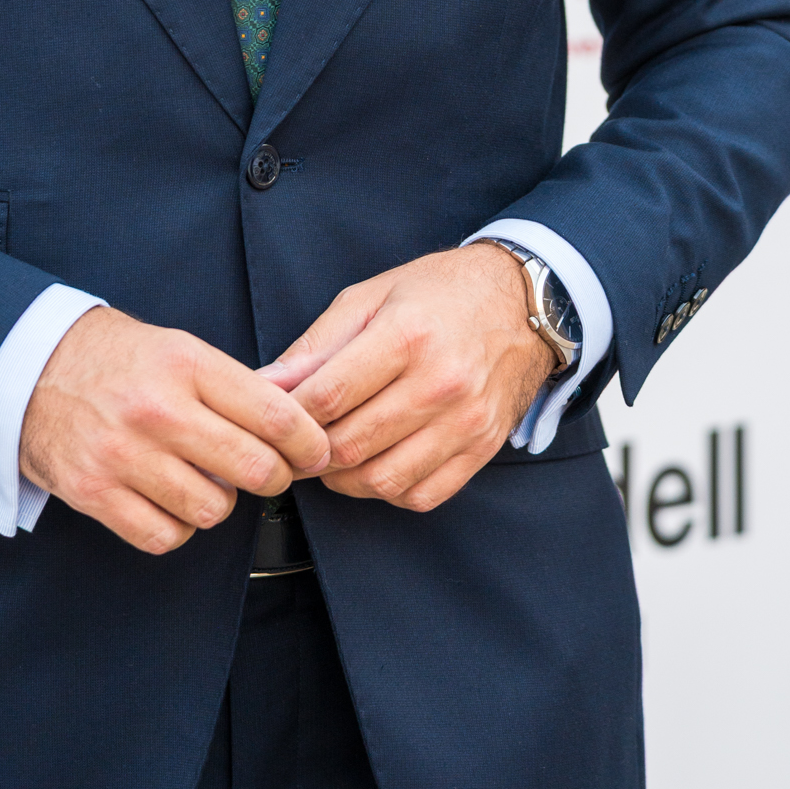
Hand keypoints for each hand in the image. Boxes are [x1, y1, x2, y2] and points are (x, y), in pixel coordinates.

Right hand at [20, 306, 331, 554]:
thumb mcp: (175, 346)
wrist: (27, 366)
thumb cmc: (113, 357)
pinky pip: (165, 536)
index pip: (274, 413)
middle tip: (271, 473)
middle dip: (275, 477)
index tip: (315, 451)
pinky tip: (171, 501)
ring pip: (213, 510)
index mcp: (184, 363)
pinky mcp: (94, 493)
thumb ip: (231, 384)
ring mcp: (122, 455)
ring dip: (220, 502)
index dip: (308, 441)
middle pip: (253, 468)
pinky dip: (178, 527)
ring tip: (206, 480)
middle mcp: (156, 409)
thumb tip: (295, 424)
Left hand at [260, 245, 555, 513]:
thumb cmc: (439, 293)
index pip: (330, 396)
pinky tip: (376, 464)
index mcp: (407, 335)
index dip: (289, 416)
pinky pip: (422, 495)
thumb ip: (316, 344)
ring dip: (343, 478)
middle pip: (352, 444)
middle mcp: (441, 382)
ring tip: (332, 455)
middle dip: (310, 452)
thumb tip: (268, 383)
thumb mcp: (370, 297)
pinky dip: (387, 490)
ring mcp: (466, 421)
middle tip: (295, 444)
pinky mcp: (482, 448)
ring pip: (383, 479)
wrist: (522, 302)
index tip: (273, 418)